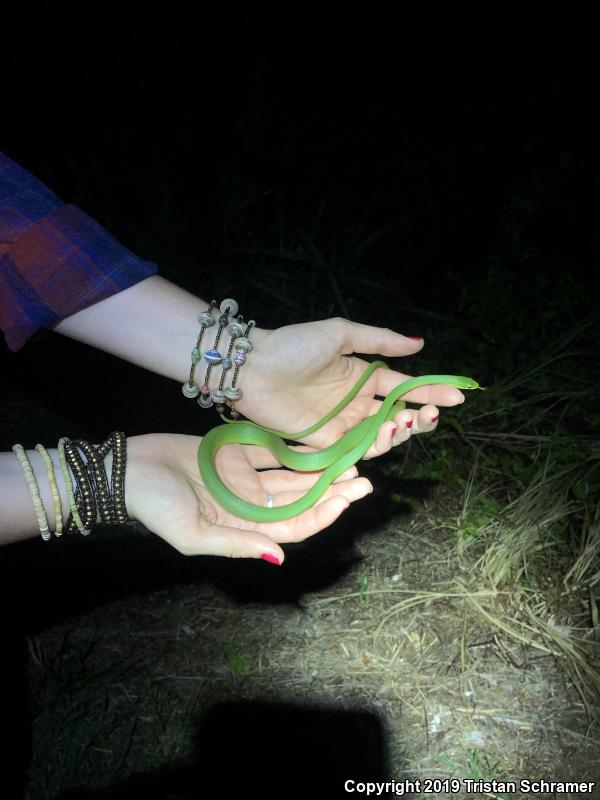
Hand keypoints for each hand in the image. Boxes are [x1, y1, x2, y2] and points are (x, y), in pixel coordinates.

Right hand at [124, 433, 372, 560]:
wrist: (127, 469)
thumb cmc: (155, 505)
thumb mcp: (192, 534)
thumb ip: (236, 544)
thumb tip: (278, 558)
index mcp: (243, 528)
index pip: (294, 527)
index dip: (322, 515)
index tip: (347, 499)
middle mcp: (250, 505)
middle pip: (301, 501)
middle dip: (332, 493)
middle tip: (363, 481)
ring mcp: (245, 479)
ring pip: (293, 477)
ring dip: (321, 472)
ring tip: (351, 461)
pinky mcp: (237, 455)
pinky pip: (274, 453)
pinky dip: (297, 450)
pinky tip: (321, 443)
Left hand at [237, 318, 464, 454]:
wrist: (252, 368)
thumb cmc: (293, 346)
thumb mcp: (340, 334)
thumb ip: (379, 341)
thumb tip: (420, 344)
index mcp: (361, 376)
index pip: (403, 387)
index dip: (430, 392)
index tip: (458, 395)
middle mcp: (355, 403)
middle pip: (398, 416)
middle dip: (421, 418)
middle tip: (433, 416)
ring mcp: (340, 425)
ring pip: (380, 437)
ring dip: (398, 433)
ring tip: (403, 422)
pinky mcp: (322, 444)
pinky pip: (354, 452)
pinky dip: (371, 451)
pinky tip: (384, 440)